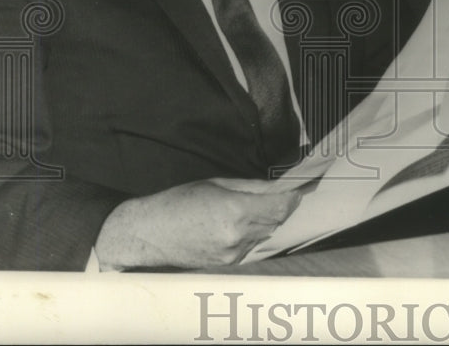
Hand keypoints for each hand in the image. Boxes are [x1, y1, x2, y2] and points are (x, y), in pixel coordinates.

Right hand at [94, 178, 300, 269]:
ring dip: (268, 220)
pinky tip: (241, 223)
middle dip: (282, 206)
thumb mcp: (216, 184)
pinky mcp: (227, 264)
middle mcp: (238, 237)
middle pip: (276, 221)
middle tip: (285, 192)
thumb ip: (251, 186)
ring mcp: (233, 254)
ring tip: (257, 206)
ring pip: (265, 234)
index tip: (300, 188)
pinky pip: (251, 245)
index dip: (293, 197)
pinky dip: (253, 233)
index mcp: (235, 212)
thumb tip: (277, 186)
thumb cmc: (177, 202)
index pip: (280, 206)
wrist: (147, 234)